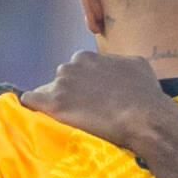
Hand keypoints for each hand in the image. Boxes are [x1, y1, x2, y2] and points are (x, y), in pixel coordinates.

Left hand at [25, 48, 177, 159]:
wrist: (144, 118)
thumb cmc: (146, 94)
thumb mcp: (136, 65)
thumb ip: (118, 62)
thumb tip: (117, 66)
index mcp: (86, 57)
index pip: (76, 70)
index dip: (84, 86)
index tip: (92, 100)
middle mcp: (71, 65)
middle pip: (62, 81)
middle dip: (71, 94)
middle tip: (84, 112)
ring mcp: (61, 84)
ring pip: (48, 92)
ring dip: (57, 103)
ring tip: (70, 120)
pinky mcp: (54, 103)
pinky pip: (31, 100)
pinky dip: (33, 107)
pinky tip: (37, 116)